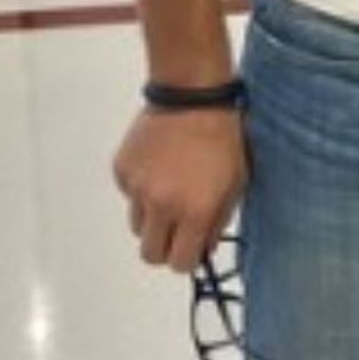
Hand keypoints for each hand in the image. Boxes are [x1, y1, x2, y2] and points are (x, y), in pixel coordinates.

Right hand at [113, 104, 247, 272]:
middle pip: (149, 254)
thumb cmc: (223, 138)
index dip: (186, 259)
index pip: (180, 264)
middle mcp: (161, 206)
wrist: (192, 95)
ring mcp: (137, 188)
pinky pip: (129, 196)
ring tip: (169, 190)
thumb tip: (202, 248)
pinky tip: (159, 166)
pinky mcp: (122, 170)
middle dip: (164, 248)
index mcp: (194, 212)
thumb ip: (217, 222)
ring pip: (137, 226)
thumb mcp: (236, 183)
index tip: (191, 248)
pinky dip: (142, 189)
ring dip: (152, 219)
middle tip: (176, 230)